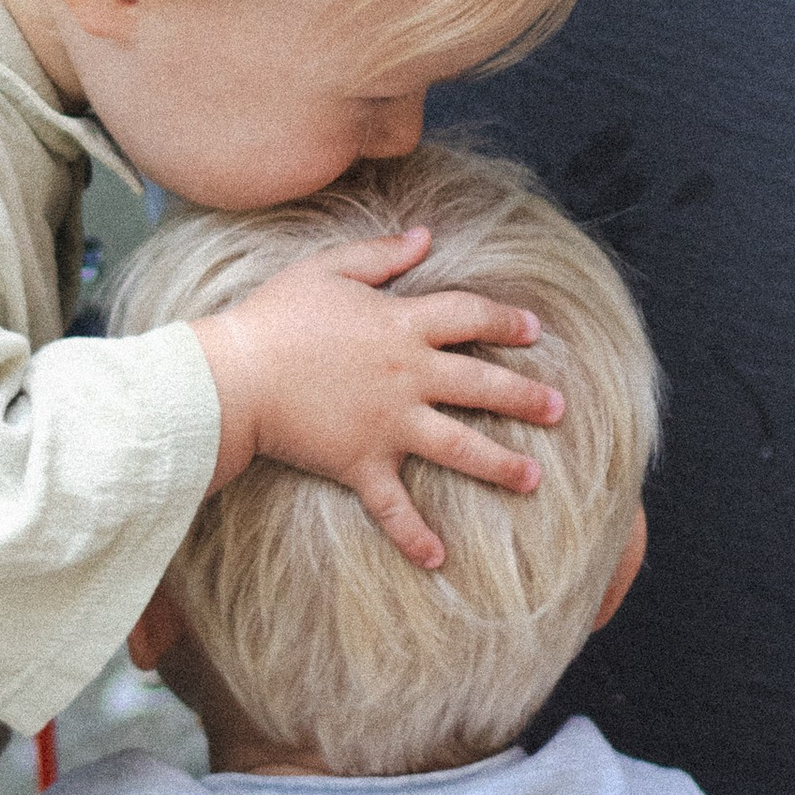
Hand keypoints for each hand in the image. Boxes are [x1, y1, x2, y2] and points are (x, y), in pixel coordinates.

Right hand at [192, 229, 564, 569]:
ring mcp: (388, 424)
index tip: (535, 330)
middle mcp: (407, 376)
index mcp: (401, 325)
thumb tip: (426, 235)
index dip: (506, 320)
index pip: (469, 317)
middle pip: (482, 385)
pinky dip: (415, 535)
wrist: (235, 375)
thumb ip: (381, 253)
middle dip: (525, 397)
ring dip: (500, 464)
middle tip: (560, 409)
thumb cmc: (275, 316)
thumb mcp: (329, 268)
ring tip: (533, 478)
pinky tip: (439, 558)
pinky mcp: (361, 463)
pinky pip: (394, 506)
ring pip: (459, 446)